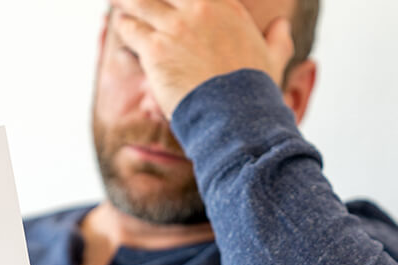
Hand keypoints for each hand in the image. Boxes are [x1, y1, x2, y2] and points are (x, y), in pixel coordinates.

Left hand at [110, 0, 294, 118]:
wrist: (234, 114)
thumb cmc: (254, 90)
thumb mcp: (274, 58)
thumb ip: (277, 38)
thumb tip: (282, 25)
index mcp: (225, 6)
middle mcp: (199, 8)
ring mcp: (175, 26)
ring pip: (141, 2)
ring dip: (129, 2)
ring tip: (120, 1)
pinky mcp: (155, 48)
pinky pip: (131, 29)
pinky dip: (124, 25)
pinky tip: (121, 23)